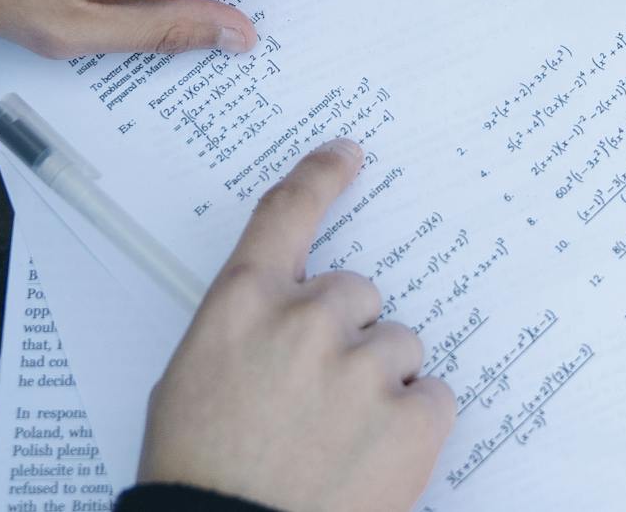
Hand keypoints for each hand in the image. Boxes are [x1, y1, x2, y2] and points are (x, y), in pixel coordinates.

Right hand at [139, 140, 453, 511]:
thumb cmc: (200, 471)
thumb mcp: (191, 380)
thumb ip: (246, 329)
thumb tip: (285, 317)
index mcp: (243, 303)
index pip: (287, 213)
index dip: (320, 176)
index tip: (347, 154)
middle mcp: (307, 320)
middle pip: (357, 294)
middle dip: (346, 336)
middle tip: (318, 399)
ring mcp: (363, 367)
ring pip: (399, 346)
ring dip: (380, 383)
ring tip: (340, 442)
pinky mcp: (410, 418)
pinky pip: (433, 396)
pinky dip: (412, 426)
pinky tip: (373, 460)